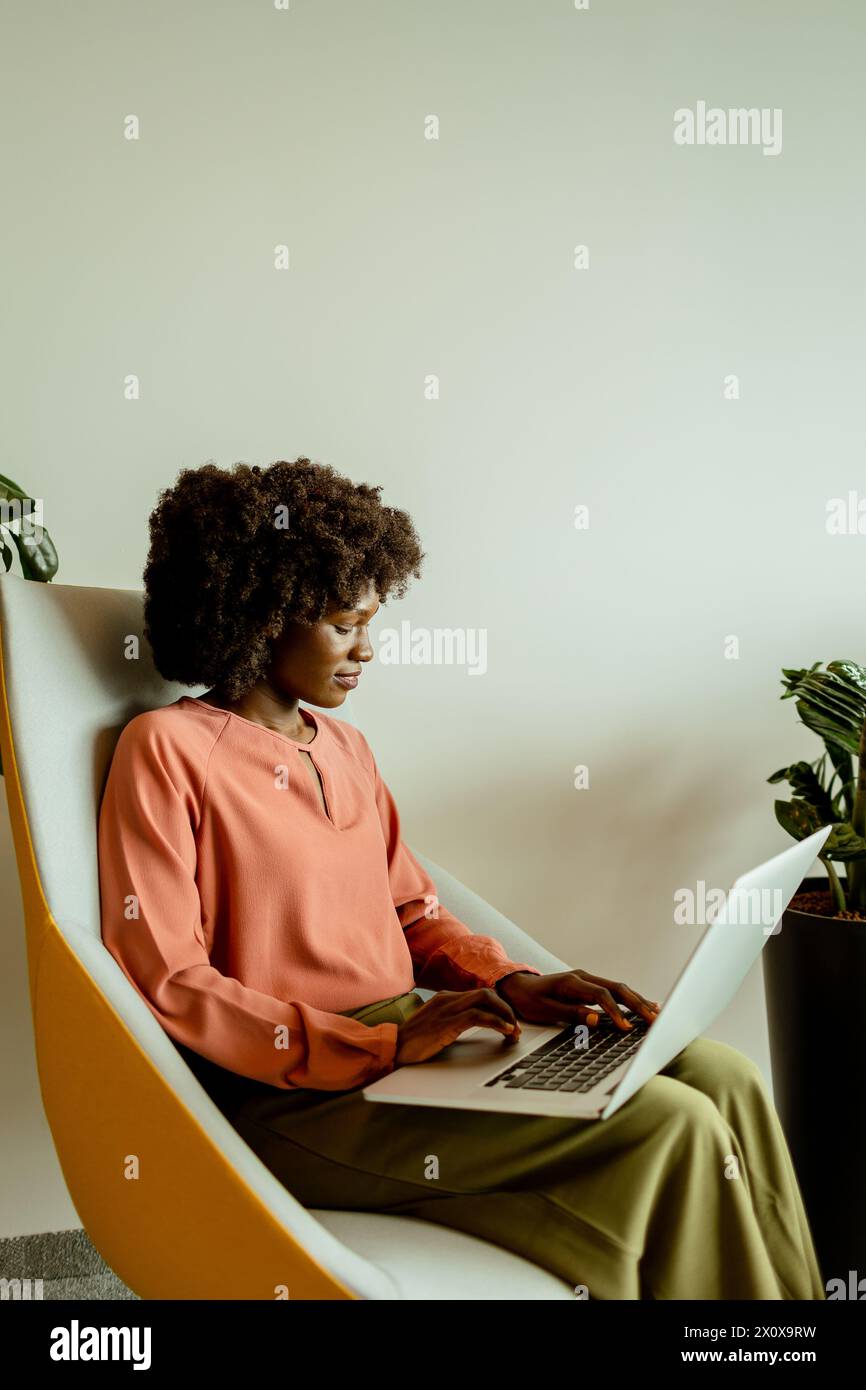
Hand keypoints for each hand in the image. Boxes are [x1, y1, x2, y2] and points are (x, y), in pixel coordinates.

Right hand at [394, 988, 521, 1065]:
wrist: (393, 1048)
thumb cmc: (413, 1043)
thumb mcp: (435, 1027)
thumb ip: (451, 1022)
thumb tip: (471, 1028)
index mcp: (445, 998)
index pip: (480, 995)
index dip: (499, 1007)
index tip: (509, 1023)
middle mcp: (448, 998)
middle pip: (487, 993)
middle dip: (506, 1009)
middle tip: (516, 1028)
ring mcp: (448, 1008)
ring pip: (487, 999)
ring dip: (506, 1015)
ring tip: (515, 1031)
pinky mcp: (448, 1022)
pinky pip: (479, 1016)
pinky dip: (497, 1022)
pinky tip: (506, 1032)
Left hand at [495, 968, 659, 1032]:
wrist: (517, 986)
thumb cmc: (529, 1000)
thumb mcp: (544, 1010)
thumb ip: (570, 1014)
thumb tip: (596, 1019)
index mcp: (572, 982)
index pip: (601, 995)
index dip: (616, 1012)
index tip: (626, 1028)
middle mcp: (583, 977)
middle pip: (617, 988)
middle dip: (636, 1004)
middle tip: (654, 1020)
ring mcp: (588, 980)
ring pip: (619, 988)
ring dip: (637, 1001)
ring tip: (657, 1013)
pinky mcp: (589, 986)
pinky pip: (614, 992)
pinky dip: (630, 999)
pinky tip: (644, 1005)